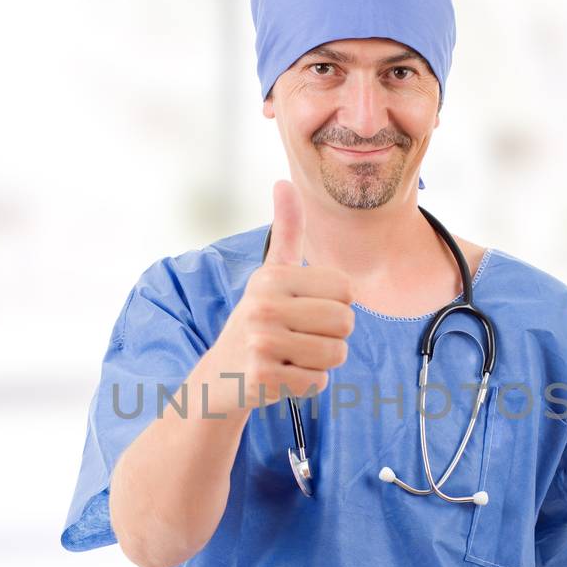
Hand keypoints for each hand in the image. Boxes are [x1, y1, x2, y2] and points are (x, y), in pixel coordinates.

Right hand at [208, 180, 354, 409]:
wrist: (219, 377)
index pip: (347, 290)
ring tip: (292, 356)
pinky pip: (318, 383)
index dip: (336, 306)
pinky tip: (282, 376)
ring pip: (336, 354)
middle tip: (300, 339)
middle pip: (346, 323)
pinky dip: (306, 384)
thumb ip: (287, 230)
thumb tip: (284, 181)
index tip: (304, 312)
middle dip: (331, 336)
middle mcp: (263, 305)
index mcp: (272, 277)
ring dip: (321, 362)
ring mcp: (261, 342)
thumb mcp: (271, 273)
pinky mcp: (262, 377)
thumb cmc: (258, 320)